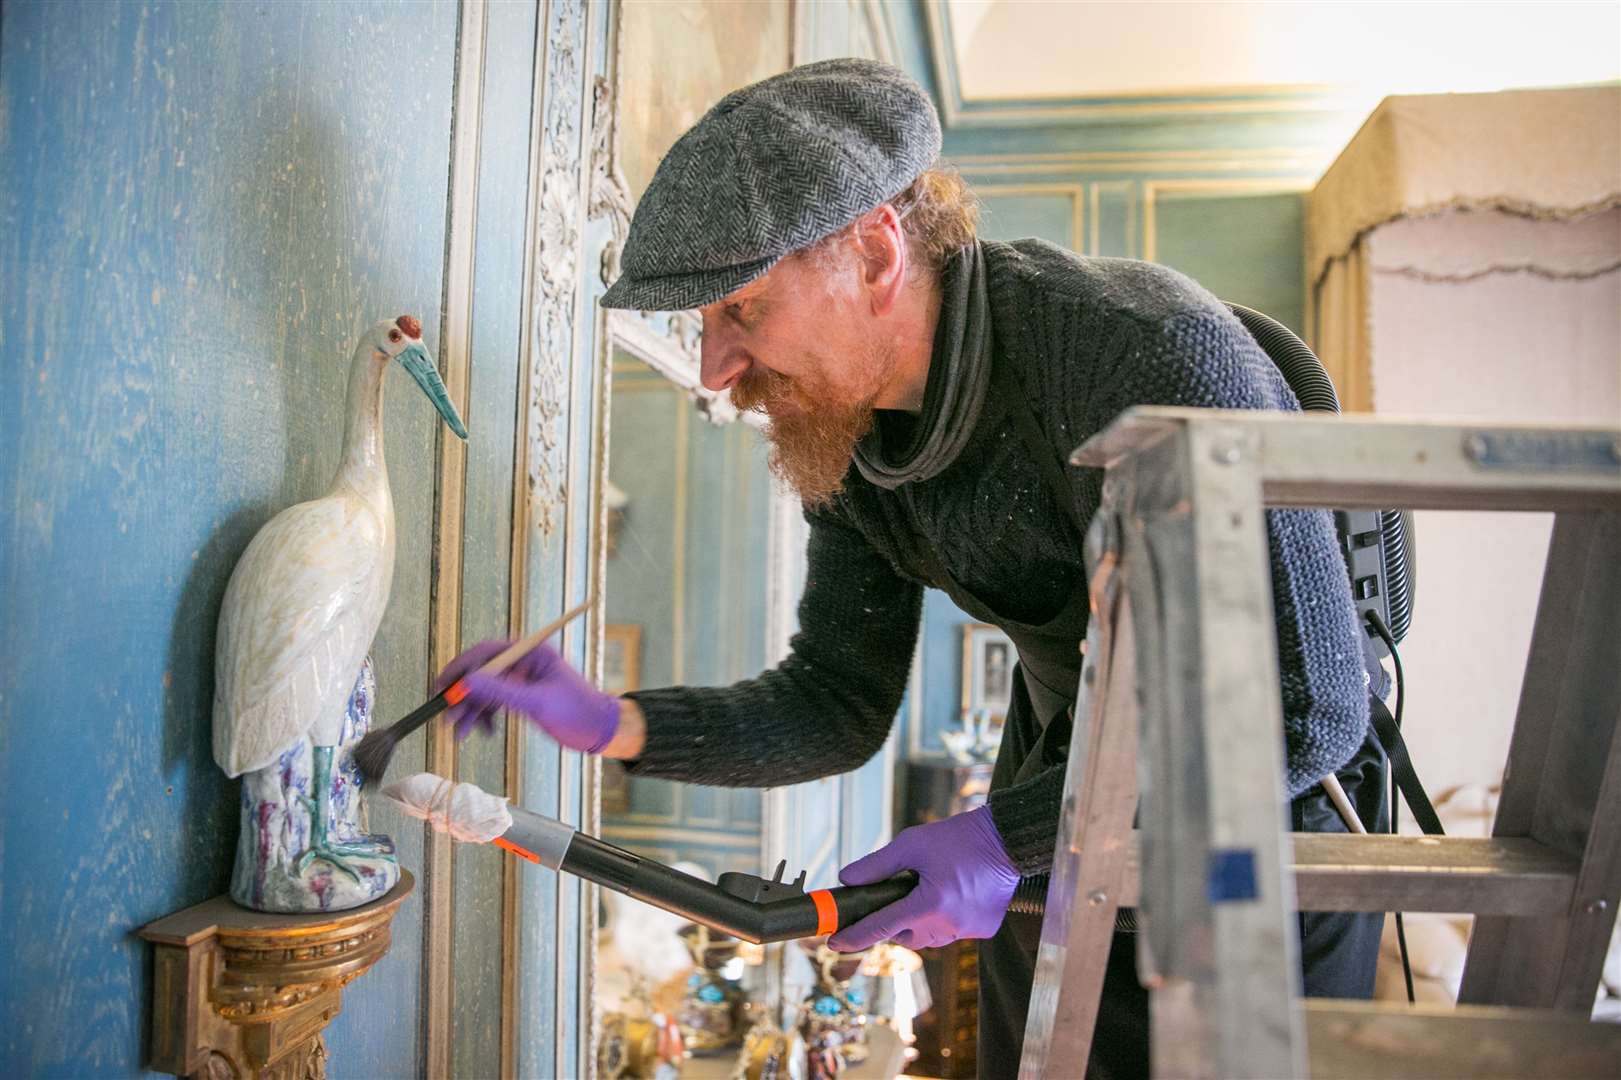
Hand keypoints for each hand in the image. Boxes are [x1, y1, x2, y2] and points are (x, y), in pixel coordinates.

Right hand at [435, 640, 619, 753]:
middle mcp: (523, 663)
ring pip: (485, 692)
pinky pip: (494, 704)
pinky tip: (485, 733)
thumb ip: (501, 692)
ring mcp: (521, 680)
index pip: (487, 652)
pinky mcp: (521, 697)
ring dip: (471, 712)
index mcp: (531, 652)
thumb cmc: (577, 711)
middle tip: (447, 716)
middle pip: (481, 673)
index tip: (443, 686)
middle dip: (463, 696)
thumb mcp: (536, 702)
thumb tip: (467, 682)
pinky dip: (484, 718)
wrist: (599, 731)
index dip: (461, 668)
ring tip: (461, 734)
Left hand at [826, 806, 1018, 951]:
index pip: (881, 927)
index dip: (855, 936)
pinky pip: (954, 931)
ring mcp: (968, 930)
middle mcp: (948, 924)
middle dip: (897, 921)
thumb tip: (848, 878)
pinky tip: (953, 894)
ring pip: (930, 937)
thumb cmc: (958, 838)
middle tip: (899, 897)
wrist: (1007, 840)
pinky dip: (947, 919)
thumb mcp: (912, 844)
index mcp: (928, 904)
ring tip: (929, 891)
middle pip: (906, 935)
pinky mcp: (984, 930)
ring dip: (922, 922)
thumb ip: (877, 865)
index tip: (834, 943)